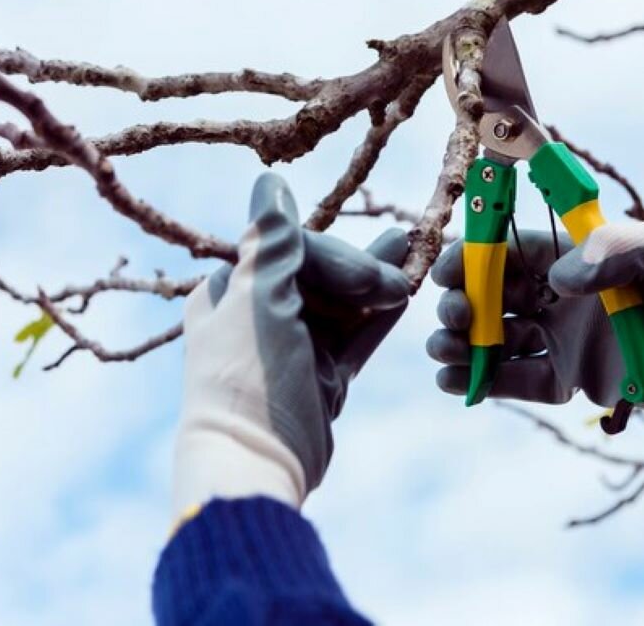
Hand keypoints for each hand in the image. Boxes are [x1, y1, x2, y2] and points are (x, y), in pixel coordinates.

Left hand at [173, 173, 409, 515]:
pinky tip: (407, 294)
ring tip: (414, 249)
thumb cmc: (247, 374)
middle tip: (399, 274)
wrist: (255, 462)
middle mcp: (258, 314)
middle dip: (360, 267)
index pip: (288, 248)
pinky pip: (354, 337)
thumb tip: (270, 181)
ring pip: (342, 302)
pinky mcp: (321, 377)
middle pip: (318, 272)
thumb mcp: (258, 299)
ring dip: (376, 280)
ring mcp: (293, 347)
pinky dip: (378, 317)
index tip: (365, 273)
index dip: (331, 253)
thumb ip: (272, 241)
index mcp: (229, 291)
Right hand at [426, 221, 643, 437]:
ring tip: (445, 351)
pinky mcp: (561, 380)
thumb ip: (612, 247)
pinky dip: (480, 381)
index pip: (502, 252)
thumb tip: (557, 281)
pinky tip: (455, 381)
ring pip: (491, 339)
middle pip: (486, 296)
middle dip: (459, 304)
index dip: (469, 259)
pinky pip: (512, 380)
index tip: (447, 272)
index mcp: (564, 259)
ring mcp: (553, 340)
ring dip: (459, 343)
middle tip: (457, 316)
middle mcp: (551, 297)